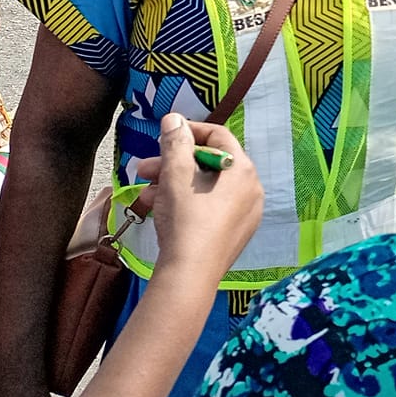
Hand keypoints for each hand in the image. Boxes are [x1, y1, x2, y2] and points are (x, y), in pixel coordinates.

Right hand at [130, 116, 262, 279]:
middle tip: (144, 168)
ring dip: (172, 185)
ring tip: (144, 193)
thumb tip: (174, 119)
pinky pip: (208, 208)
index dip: (188, 131)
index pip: (219, 137)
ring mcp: (244, 215)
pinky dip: (184, 203)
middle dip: (173, 163)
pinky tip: (156, 209)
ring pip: (205, 189)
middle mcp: (251, 190)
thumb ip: (175, 143)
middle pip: (209, 164)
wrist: (189, 277)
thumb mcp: (175, 176)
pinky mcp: (232, 235)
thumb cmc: (186, 220)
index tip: (164, 135)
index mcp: (244, 171)